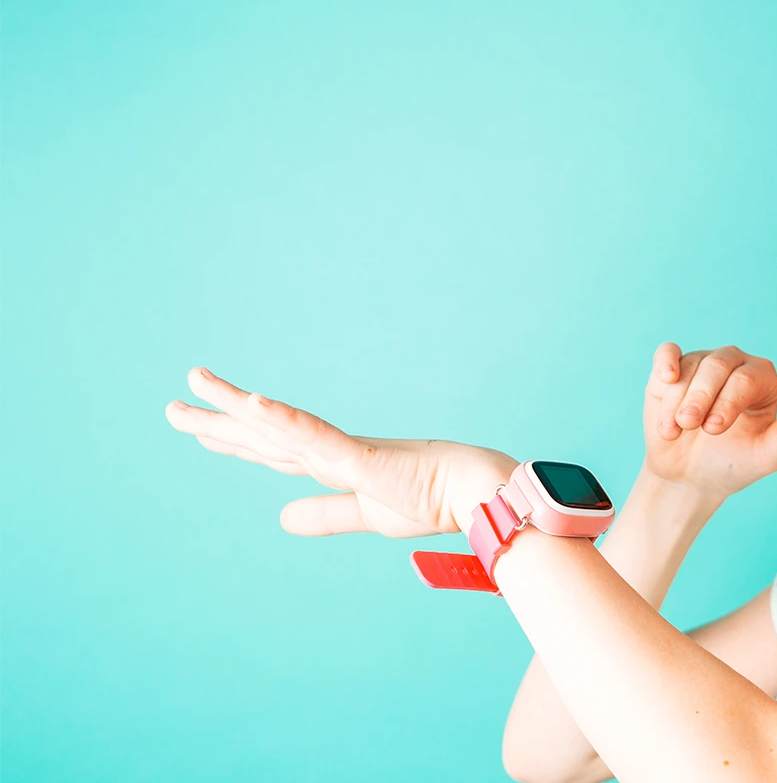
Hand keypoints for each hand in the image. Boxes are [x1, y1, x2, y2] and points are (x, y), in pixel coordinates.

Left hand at [165, 367, 516, 536]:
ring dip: (235, 404)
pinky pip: (317, 437)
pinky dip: (285, 420)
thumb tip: (281, 518)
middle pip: (262, 434)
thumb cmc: (435, 499)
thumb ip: (326, 514)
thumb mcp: (367, 513)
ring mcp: (344, 451)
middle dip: (216, 418)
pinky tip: (256, 403)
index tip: (200, 426)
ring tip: (197, 381)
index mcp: (335, 464)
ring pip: (278, 426)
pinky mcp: (362, 458)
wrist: (478, 493)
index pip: (271, 451)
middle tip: (175, 403)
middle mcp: (331, 451)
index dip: (233, 439)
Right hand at [643, 343, 776, 501]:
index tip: (714, 430)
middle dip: (701, 397)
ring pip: (690, 365)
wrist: (691, 476)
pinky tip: (665, 377)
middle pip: (718, 365)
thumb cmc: (734, 464)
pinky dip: (665, 362)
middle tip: (689, 425)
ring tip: (673, 431)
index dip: (728, 402)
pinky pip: (668, 353)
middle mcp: (735, 363)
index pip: (747, 379)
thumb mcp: (764, 456)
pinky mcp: (673, 367)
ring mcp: (703, 362)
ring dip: (678, 399)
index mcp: (763, 379)